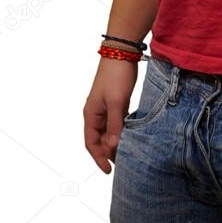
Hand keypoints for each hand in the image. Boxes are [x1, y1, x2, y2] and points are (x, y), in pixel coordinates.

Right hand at [83, 57, 138, 172]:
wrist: (122, 52)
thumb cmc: (116, 75)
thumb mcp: (117, 102)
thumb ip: (115, 124)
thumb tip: (114, 146)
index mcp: (91, 114)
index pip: (91, 143)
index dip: (98, 158)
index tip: (109, 170)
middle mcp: (95, 112)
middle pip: (99, 139)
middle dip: (108, 152)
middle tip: (123, 163)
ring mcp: (105, 107)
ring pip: (108, 131)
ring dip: (115, 142)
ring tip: (127, 153)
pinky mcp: (115, 101)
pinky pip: (116, 122)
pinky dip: (121, 131)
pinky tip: (130, 136)